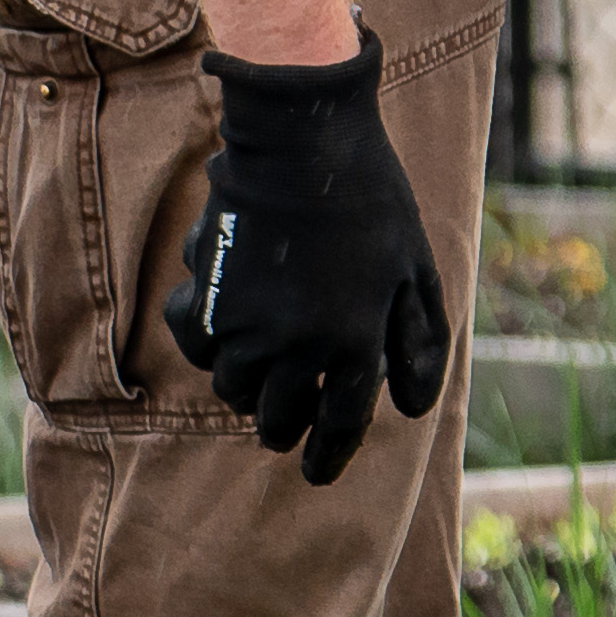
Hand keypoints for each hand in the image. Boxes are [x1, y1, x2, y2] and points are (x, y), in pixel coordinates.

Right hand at [162, 32, 450, 485]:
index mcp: (355, 343)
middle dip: (285, 428)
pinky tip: (229, 330)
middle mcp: (296, 348)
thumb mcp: (415, 268)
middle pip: (279, 420)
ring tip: (265, 374)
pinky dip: (211, 348)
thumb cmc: (372, 201)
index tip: (318, 473)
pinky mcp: (202, 301)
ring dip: (249, 390)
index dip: (330, 457)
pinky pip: (197, 350)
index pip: (340, 426)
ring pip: (233, 391)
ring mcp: (243, 328)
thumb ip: (418, 341)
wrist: (303, 143)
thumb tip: (413, 408)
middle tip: (287, 426)